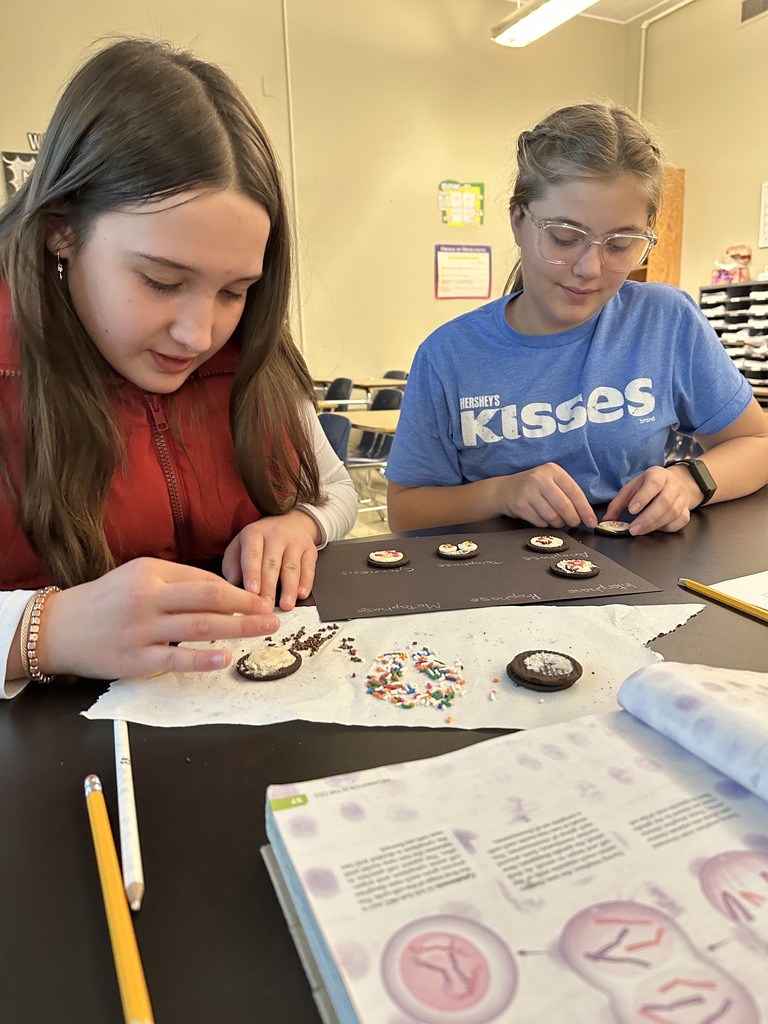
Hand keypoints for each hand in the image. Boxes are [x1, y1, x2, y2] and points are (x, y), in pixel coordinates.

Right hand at [39, 558, 280, 679]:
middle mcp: (148, 597)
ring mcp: (142, 629)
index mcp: (150, 572)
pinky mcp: (135, 659)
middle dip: (246, 605)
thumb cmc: (104, 602)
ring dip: (237, 628)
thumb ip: (174, 582)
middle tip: (271, 612)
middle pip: (208, 598)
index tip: (257, 597)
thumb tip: (219, 591)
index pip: (203, 579)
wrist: (59, 628)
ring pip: (199, 626)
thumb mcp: (136, 577)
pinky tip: (225, 657)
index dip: (235, 589)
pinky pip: (176, 659)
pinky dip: (203, 658)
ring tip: (262, 630)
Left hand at [221, 509, 320, 610]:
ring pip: (292, 567)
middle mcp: (276, 535)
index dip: (252, 574)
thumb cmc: (260, 540)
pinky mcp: (310, 550)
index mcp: (254, 534)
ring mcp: (295, 542)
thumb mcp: (239, 545)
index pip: (253, 555)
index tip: (252, 592)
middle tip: (266, 607)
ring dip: (289, 588)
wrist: (290, 522)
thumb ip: (232, 564)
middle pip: (272, 564)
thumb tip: (232, 583)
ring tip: (286, 605)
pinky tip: (301, 594)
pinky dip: (306, 583)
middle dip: (269, 588)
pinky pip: (309, 568)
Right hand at [496, 463, 596, 529]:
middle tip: (574, 523)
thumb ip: (568, 494)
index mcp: (553, 470)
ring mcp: (528, 491)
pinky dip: (544, 524)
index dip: (585, 510)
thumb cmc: (534, 488)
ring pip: (552, 516)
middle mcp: (540, 478)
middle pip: (564, 506)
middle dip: (573, 519)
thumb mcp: (551, 482)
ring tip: (556, 520)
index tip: (591, 521)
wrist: (505, 490)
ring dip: (558, 523)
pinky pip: (540, 522)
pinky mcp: (519, 504)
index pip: (575, 492)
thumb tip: (587, 516)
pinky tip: (541, 517)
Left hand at [605, 465, 698, 534]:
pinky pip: (680, 521)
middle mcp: (673, 484)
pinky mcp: (686, 510)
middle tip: (633, 529)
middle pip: (664, 502)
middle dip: (647, 518)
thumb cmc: (648, 487)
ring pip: (673, 513)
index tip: (631, 510)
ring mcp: (682, 497)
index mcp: (658, 475)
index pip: (653, 484)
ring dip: (655, 525)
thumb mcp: (631, 489)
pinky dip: (667, 527)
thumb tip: (607, 520)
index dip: (643, 497)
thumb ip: (618, 503)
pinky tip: (656, 528)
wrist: (673, 484)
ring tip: (640, 531)